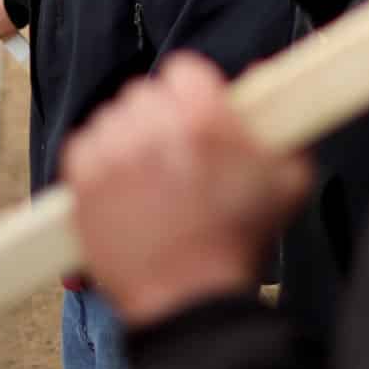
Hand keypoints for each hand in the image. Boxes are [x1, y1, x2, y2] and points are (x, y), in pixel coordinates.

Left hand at [59, 55, 309, 327]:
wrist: (189, 299)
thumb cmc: (239, 242)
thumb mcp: (287, 180)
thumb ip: (283, 127)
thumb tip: (267, 84)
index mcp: (203, 117)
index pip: (185, 69)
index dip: (195, 92)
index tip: (200, 114)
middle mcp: (153, 126)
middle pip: (147, 93)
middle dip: (163, 115)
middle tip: (178, 151)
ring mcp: (112, 153)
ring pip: (114, 118)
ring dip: (130, 136)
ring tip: (150, 174)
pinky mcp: (81, 182)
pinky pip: (83, 145)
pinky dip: (100, 159)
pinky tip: (122, 185)